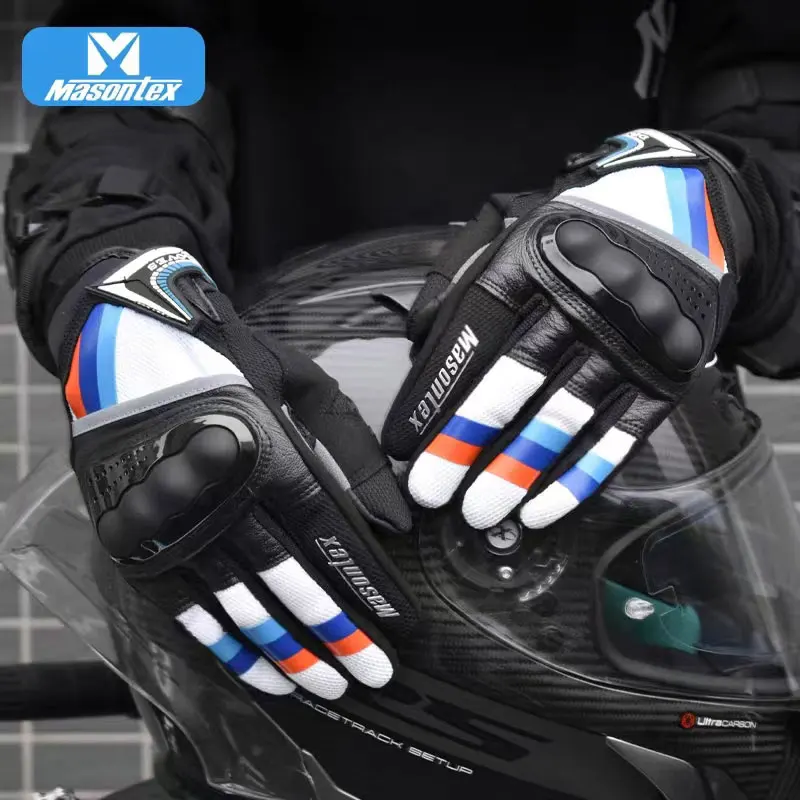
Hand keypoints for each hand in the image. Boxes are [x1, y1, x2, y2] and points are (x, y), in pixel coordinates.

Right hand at [58, 246, 414, 699]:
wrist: (127, 343)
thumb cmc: (227, 359)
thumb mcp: (302, 384)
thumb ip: (353, 450)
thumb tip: (396, 518)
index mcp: (265, 450)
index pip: (327, 534)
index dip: (364, 583)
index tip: (398, 620)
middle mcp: (218, 494)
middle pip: (289, 580)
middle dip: (336, 633)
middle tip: (374, 672)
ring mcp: (172, 522)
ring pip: (239, 605)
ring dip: (285, 650)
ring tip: (325, 684)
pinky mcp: (137, 540)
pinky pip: (185, 608)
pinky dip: (225, 645)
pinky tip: (260, 670)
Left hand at [383, 129, 754, 529]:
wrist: (682, 213)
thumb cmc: (578, 238)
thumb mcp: (516, 233)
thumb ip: (463, 286)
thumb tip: (422, 351)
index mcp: (535, 260)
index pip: (473, 332)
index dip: (434, 389)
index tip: (403, 439)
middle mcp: (584, 300)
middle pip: (514, 378)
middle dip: (466, 439)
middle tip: (431, 488)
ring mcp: (628, 341)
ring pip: (564, 417)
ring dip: (518, 470)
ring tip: (480, 511)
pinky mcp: (663, 375)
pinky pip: (618, 438)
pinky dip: (579, 478)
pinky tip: (541, 508)